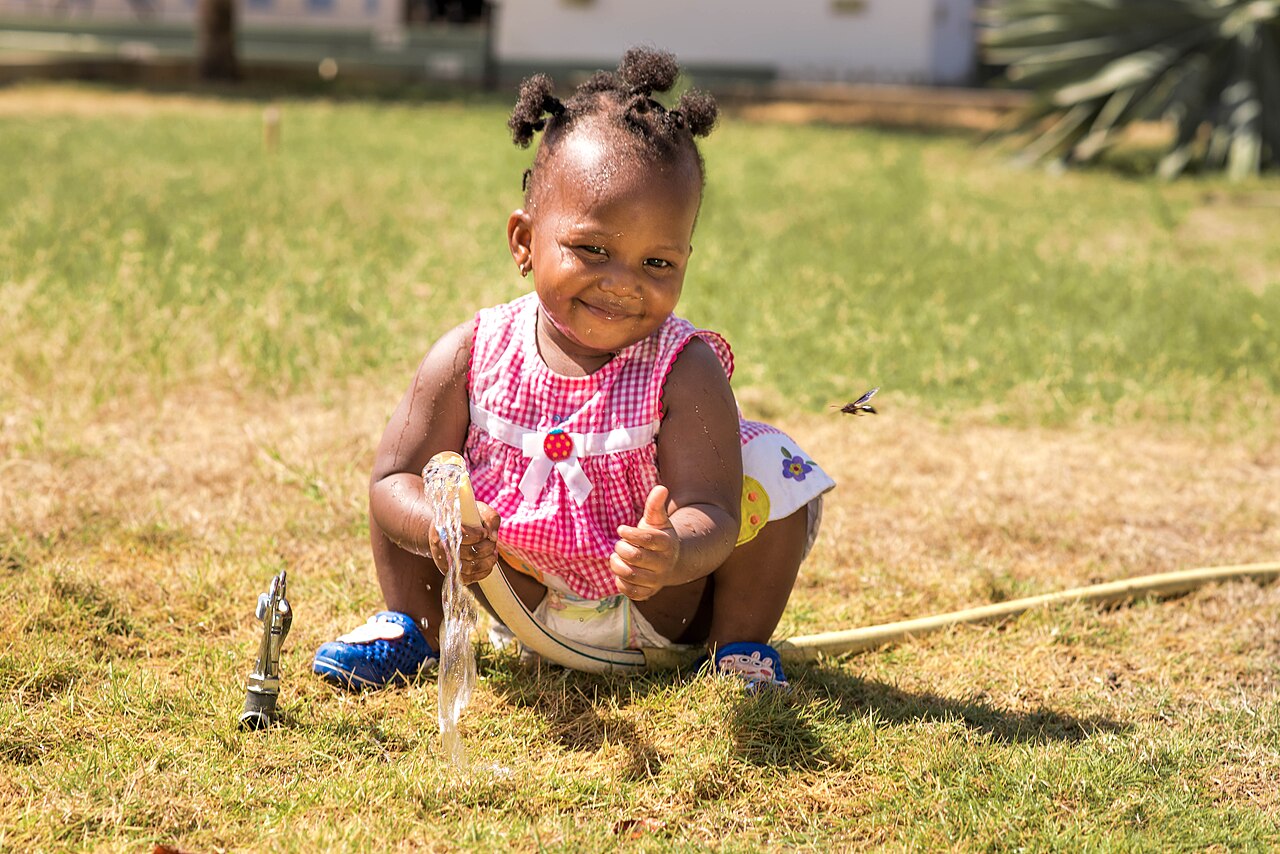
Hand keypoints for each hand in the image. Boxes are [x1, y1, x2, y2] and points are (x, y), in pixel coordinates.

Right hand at [429, 501, 500, 584]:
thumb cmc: (465, 518)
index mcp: (445, 527)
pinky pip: (468, 579)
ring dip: (487, 561)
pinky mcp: (450, 572)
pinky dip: (483, 572)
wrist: (446, 528)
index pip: (462, 536)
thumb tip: (493, 536)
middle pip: (469, 553)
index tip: (484, 532)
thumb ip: (490, 518)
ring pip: (469, 568)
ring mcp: (444, 561)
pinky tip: (488, 562)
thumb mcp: (478, 511)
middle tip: (491, 542)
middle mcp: (441, 546)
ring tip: (493, 552)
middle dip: (487, 548)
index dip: (478, 536)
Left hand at [611, 485, 679, 600]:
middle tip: (618, 544)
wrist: (670, 562)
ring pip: (631, 575)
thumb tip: (661, 488)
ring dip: (617, 565)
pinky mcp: (648, 593)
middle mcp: (663, 563)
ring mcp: (656, 580)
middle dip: (621, 548)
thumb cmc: (658, 536)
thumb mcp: (657, 520)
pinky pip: (631, 591)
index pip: (646, 539)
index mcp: (666, 543)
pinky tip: (620, 572)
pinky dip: (620, 582)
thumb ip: (656, 505)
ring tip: (616, 557)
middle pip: (635, 557)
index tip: (621, 529)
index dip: (629, 533)